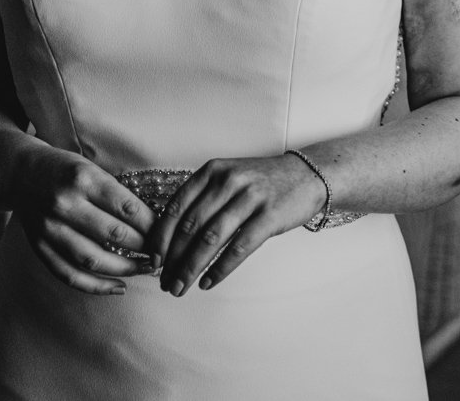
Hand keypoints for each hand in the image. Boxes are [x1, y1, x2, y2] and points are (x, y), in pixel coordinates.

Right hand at [11, 146, 157, 294]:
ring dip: (126, 269)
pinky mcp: (40, 247)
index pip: (127, 208)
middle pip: (113, 235)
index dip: (153, 225)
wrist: (18, 174)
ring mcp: (50, 229)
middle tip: (163, 253)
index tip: (168, 233)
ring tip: (146, 269)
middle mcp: (65, 204)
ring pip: (93, 259)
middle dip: (144, 248)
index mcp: (83, 179)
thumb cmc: (65, 169)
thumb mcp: (92, 168)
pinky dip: (96, 286)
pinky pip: (70, 275)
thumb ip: (117, 193)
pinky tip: (119, 287)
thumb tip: (155, 221)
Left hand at [149, 154, 326, 295]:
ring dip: (191, 267)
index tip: (153, 261)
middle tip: (165, 282)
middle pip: (190, 226)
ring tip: (181, 287)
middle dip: (173, 259)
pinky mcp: (270, 216)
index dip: (161, 237)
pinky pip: (239, 247)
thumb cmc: (261, 183)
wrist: (306, 175)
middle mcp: (228, 181)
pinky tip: (208, 282)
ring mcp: (250, 197)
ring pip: (211, 239)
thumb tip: (169, 237)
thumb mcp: (228, 178)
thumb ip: (201, 199)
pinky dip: (220, 268)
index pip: (176, 207)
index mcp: (212, 171)